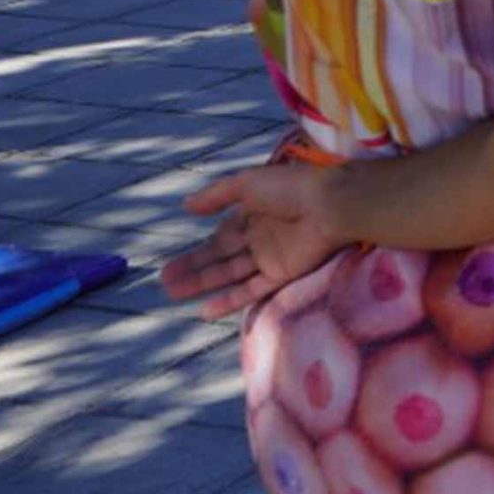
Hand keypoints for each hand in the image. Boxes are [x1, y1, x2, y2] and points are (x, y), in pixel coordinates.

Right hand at [160, 161, 348, 320]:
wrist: (329, 205)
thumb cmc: (290, 188)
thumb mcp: (248, 183)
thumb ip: (217, 195)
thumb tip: (185, 204)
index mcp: (253, 213)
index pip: (220, 236)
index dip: (197, 251)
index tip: (170, 264)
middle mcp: (259, 237)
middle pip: (220, 257)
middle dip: (192, 269)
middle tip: (164, 282)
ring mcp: (270, 257)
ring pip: (229, 274)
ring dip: (202, 284)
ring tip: (171, 293)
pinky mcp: (282, 274)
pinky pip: (251, 291)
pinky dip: (228, 300)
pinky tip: (204, 310)